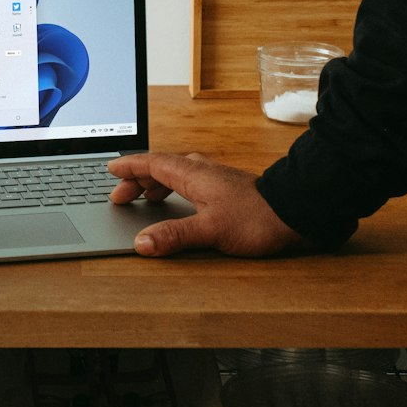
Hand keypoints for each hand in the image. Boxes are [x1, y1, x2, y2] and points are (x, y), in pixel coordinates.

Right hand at [107, 151, 303, 257]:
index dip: (130, 167)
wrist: (294, 211)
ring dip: (156, 184)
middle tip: (121, 197)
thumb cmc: (256, 218)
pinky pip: (190, 182)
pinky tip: (179, 204)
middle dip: (138, 180)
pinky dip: (175, 189)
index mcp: (193, 174)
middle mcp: (202, 171)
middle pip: (162, 168)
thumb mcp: (211, 231)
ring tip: (144, 200)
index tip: (111, 170)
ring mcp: (215, 179)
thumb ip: (174, 236)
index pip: (152, 163)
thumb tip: (142, 243)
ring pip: (177, 174)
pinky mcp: (226, 189)